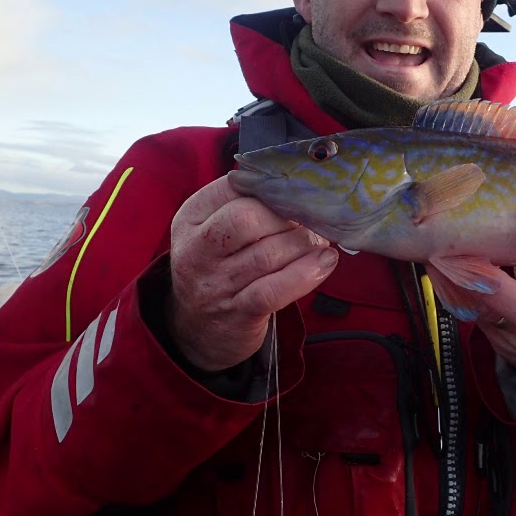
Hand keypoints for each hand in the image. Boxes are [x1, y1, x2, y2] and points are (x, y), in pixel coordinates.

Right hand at [166, 175, 337, 371]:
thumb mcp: (214, 231)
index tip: (294, 191)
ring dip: (303, 243)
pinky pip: (276, 289)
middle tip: (309, 219)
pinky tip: (325, 261)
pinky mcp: (239, 313)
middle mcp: (197, 251)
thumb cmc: (218, 267)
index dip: (271, 186)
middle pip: (246, 219)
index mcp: (190, 219)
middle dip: (286, 216)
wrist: (197, 330)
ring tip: (318, 240)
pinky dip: (306, 273)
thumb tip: (297, 185)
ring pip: (268, 253)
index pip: (232, 188)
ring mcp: (216, 284)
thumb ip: (244, 204)